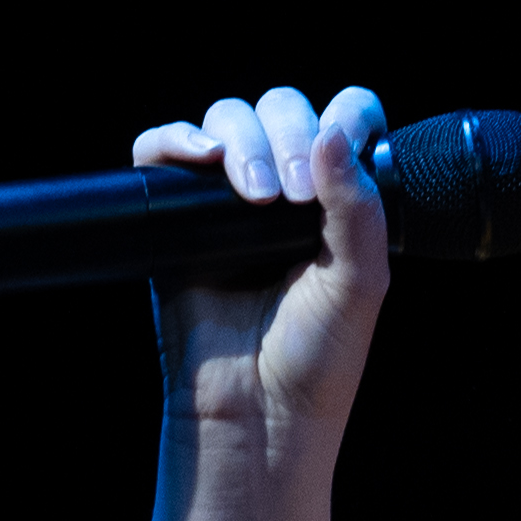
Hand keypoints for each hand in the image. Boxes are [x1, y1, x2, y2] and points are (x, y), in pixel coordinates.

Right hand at [131, 84, 389, 445]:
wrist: (256, 412)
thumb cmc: (316, 358)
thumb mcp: (360, 281)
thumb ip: (358, 206)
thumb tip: (332, 130)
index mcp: (337, 197)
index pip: (343, 118)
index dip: (345, 118)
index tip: (345, 150)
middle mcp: (282, 189)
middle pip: (280, 108)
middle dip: (288, 135)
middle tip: (292, 195)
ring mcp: (224, 200)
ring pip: (226, 119)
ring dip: (242, 140)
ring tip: (254, 194)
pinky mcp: (174, 217)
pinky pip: (159, 151)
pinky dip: (175, 139)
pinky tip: (201, 158)